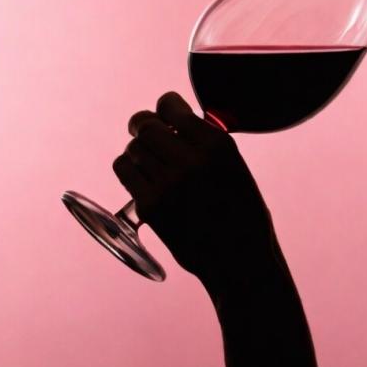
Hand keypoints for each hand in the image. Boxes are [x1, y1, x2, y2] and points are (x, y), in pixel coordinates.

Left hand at [113, 92, 281, 295]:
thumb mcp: (235, 168)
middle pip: (145, 125)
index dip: (165, 107)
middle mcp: (191, 160)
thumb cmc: (242, 213)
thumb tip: (176, 125)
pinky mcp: (150, 206)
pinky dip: (130, 169)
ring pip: (132, 148)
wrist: (239, 259)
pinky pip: (124, 170)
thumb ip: (206, 144)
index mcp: (217, 145)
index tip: (166, 113)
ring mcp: (168, 184)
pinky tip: (143, 177)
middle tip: (145, 131)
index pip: (171, 107)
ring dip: (139, 151)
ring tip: (151, 162)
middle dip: (143, 125)